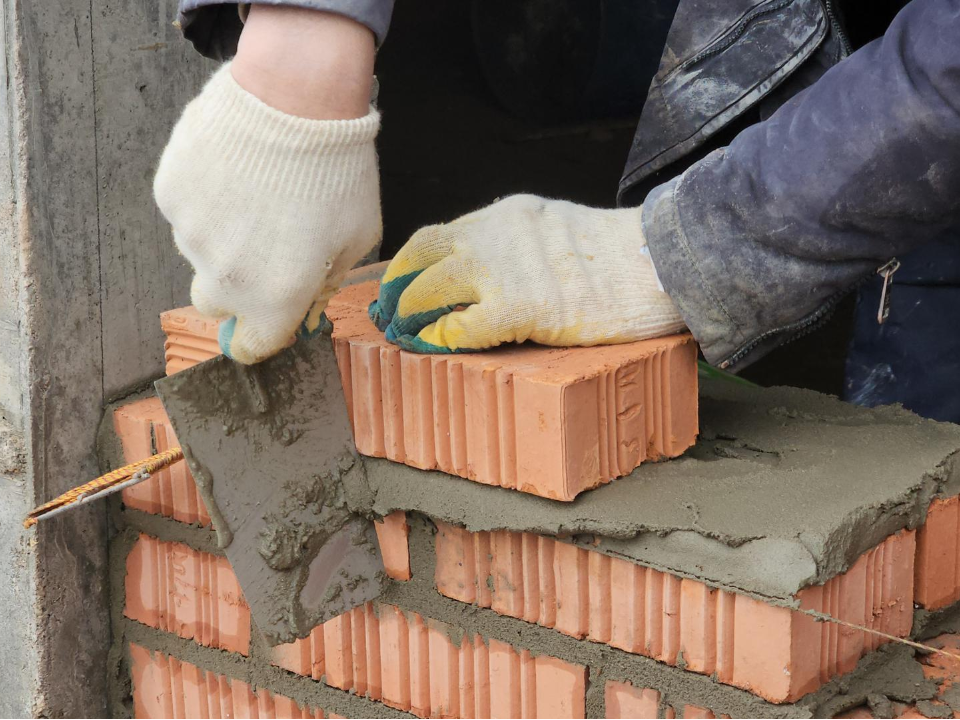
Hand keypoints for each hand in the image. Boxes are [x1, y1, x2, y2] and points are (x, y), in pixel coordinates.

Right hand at [154, 8, 379, 363]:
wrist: (295, 96)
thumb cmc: (338, 171)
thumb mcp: (358, 237)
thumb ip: (327, 284)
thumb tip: (306, 308)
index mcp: (276, 297)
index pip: (250, 348)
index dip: (259, 338)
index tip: (266, 322)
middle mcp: (227, 276)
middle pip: (216, 304)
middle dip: (238, 289)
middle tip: (264, 248)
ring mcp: (191, 235)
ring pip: (200, 254)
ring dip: (222, 238)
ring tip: (256, 193)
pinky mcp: (170, 194)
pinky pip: (185, 212)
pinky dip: (205, 201)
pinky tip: (234, 171)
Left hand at [369, 194, 685, 352]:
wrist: (664, 261)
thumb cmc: (626, 254)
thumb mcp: (563, 229)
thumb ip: (526, 244)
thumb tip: (498, 276)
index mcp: (510, 214)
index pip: (441, 234)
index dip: (413, 263)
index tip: (401, 284)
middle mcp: (498, 232)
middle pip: (424, 255)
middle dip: (398, 287)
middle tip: (388, 313)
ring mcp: (506, 269)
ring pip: (431, 288)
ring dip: (409, 314)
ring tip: (401, 334)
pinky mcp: (522, 307)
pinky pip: (462, 326)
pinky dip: (440, 338)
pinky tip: (432, 348)